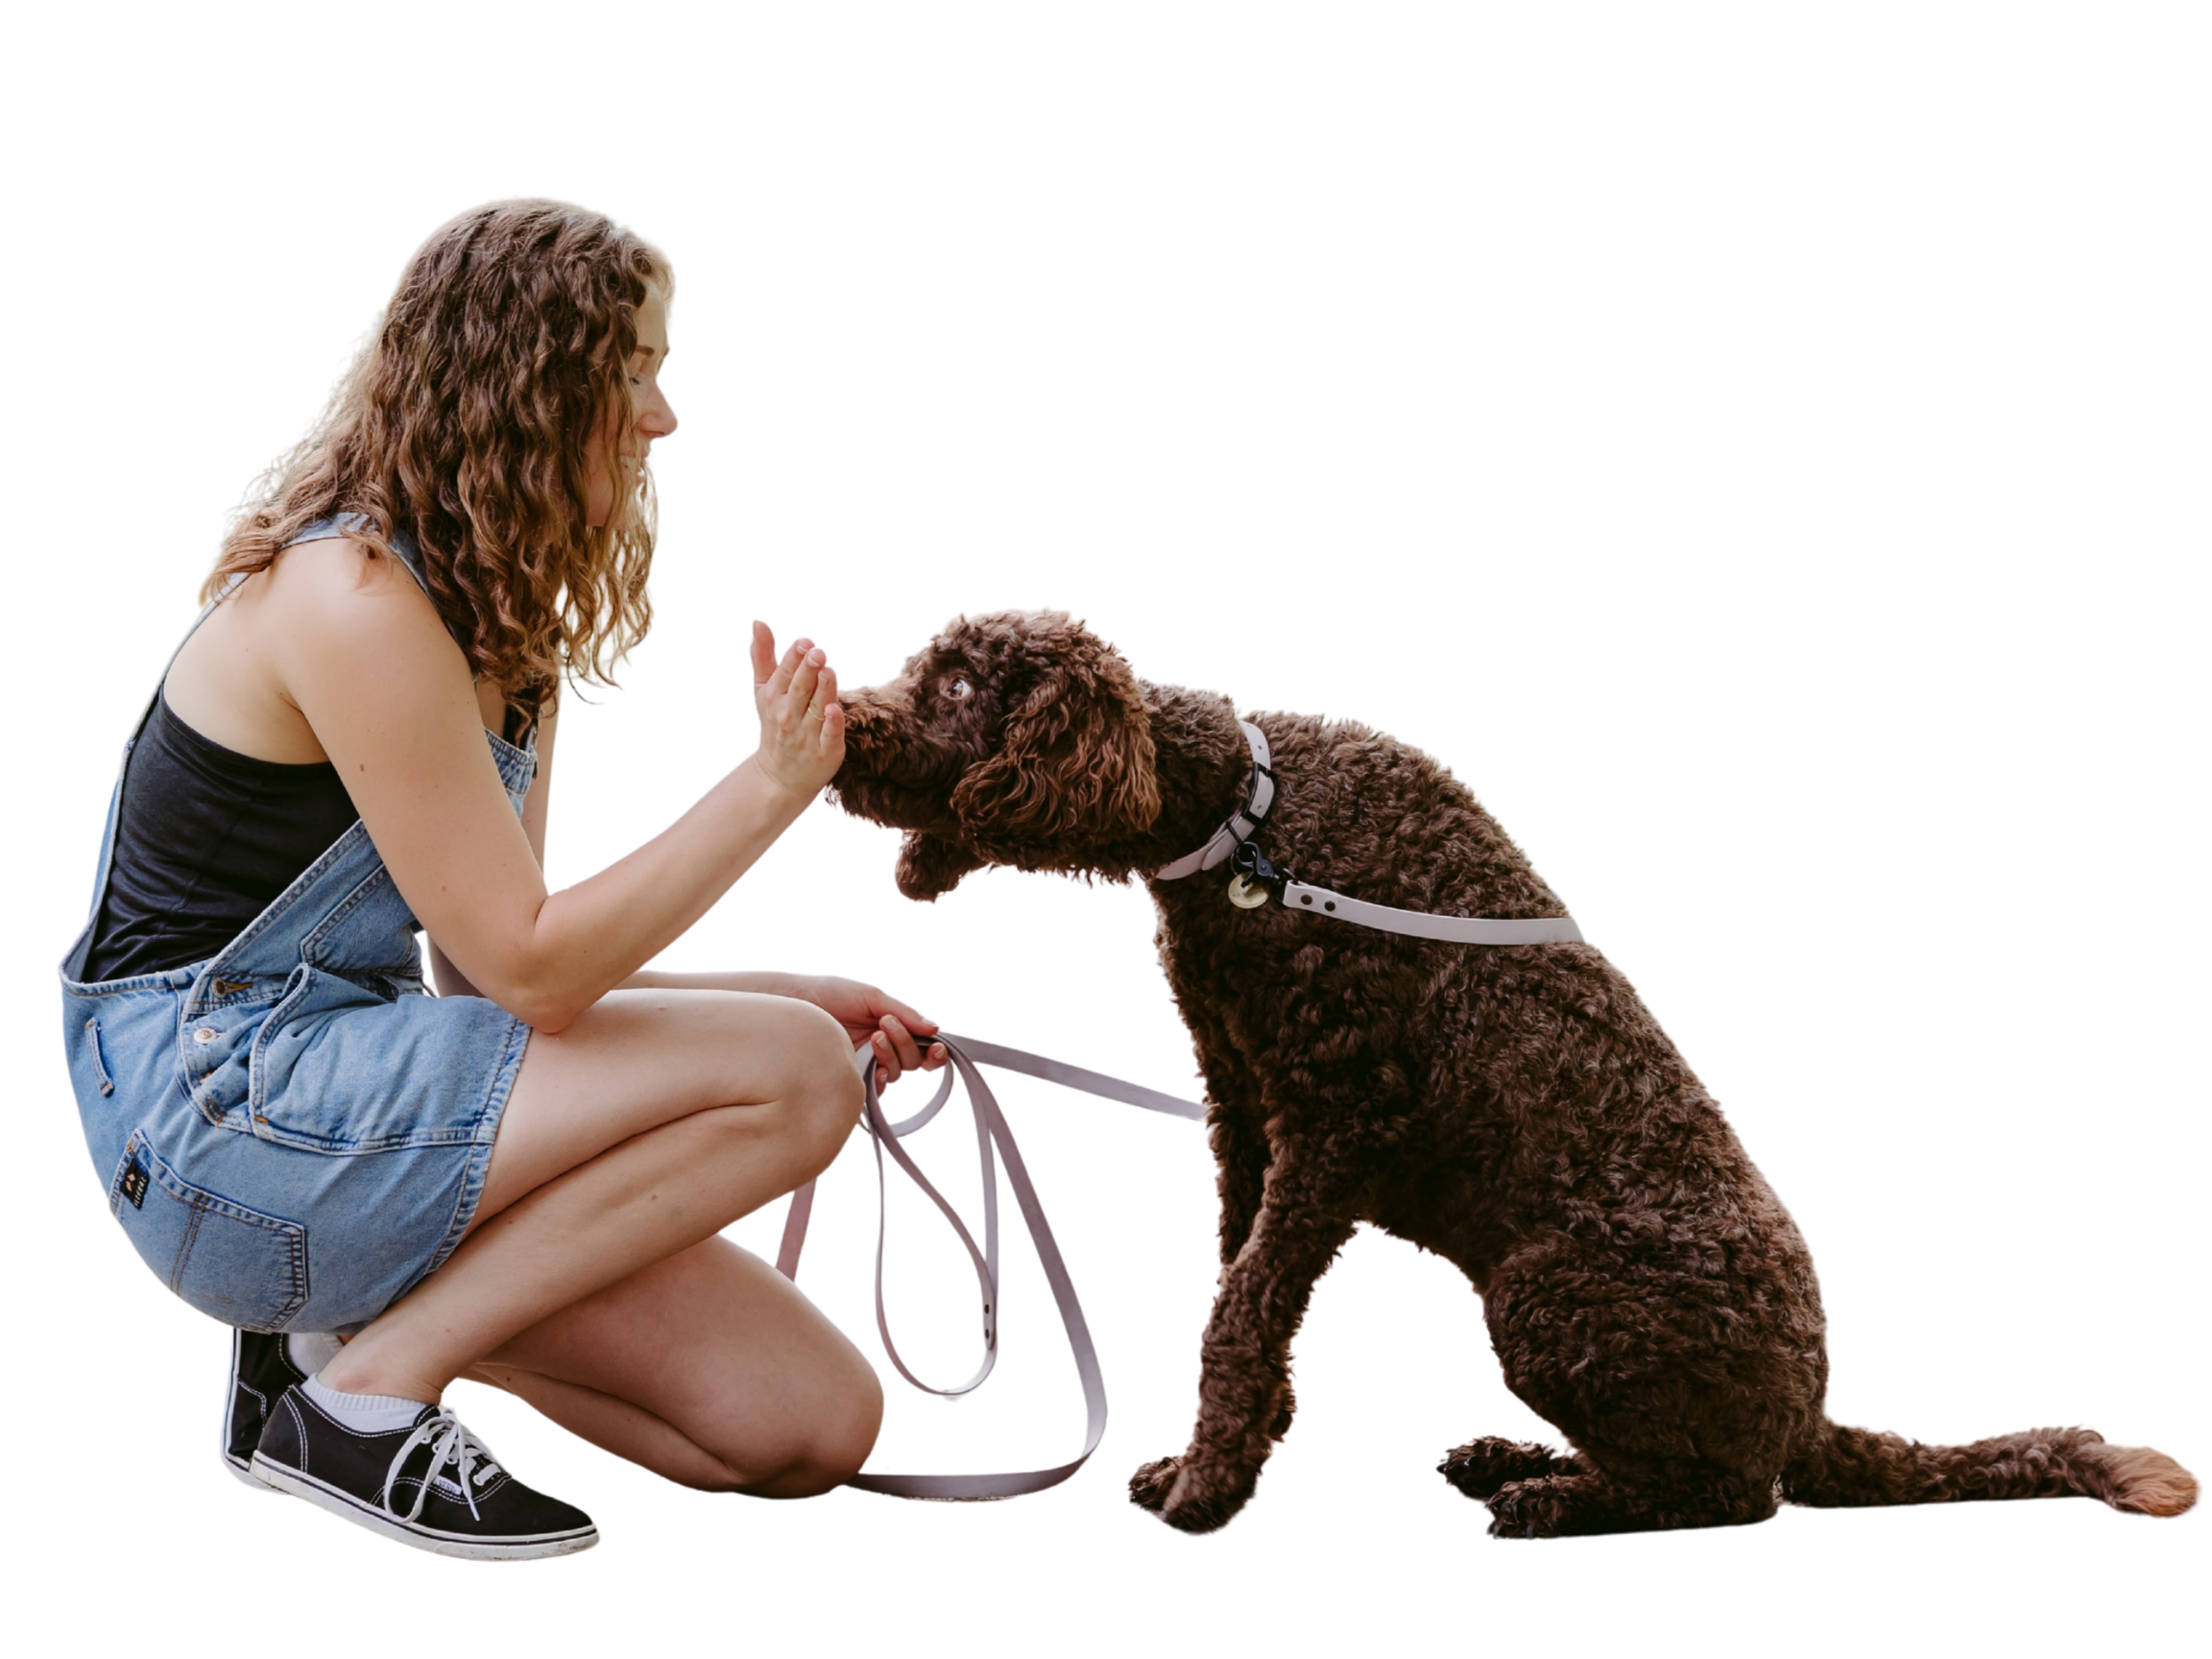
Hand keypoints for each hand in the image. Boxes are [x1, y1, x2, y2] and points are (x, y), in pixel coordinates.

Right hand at [748, 620, 844, 805]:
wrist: (778, 776)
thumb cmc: (776, 725)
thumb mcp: (765, 690)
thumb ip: (762, 657)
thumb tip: (757, 621)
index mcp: (776, 697)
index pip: (785, 673)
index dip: (794, 657)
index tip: (803, 641)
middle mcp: (789, 714)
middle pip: (800, 688)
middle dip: (807, 669)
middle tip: (817, 651)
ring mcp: (807, 734)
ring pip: (816, 708)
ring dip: (822, 689)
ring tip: (827, 670)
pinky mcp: (825, 751)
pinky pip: (829, 735)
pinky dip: (831, 723)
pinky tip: (833, 709)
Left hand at [789, 976, 950, 1078]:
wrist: (795, 1005)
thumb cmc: (829, 995)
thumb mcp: (870, 997)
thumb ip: (904, 1013)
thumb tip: (934, 1027)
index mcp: (892, 1026)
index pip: (922, 1044)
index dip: (934, 1051)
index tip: (936, 1047)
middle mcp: (883, 1047)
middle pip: (914, 1060)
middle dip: (905, 1043)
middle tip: (886, 1025)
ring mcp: (868, 1063)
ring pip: (898, 1072)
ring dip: (891, 1054)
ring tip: (873, 1037)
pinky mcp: (853, 1076)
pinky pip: (878, 1087)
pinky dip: (882, 1076)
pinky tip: (873, 1064)